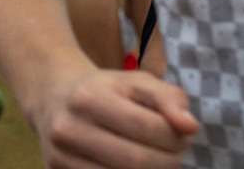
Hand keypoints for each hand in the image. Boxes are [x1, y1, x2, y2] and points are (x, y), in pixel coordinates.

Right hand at [33, 66, 196, 167]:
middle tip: (173, 154)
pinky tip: (134, 167)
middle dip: (168, 161)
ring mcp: (60, 157)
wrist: (53, 98)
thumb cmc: (105, 90)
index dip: (176, 137)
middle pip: (137, 161)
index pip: (148, 127)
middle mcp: (68, 128)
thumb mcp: (136, 82)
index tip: (181, 136)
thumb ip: (169, 97)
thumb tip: (190, 127)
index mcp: (89, 98)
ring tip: (156, 160)